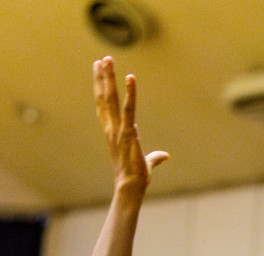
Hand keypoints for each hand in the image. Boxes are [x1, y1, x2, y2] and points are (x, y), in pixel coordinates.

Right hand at [94, 56, 167, 191]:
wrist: (131, 188)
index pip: (103, 105)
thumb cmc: (136, 177)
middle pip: (104, 98)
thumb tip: (165, 157)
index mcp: (112, 132)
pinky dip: (130, 92)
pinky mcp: (128, 132)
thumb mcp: (146, 163)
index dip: (100, 88)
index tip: (98, 72)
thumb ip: (154, 157)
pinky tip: (130, 77)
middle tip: (101, 59)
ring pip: (110, 99)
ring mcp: (117, 130)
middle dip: (102, 78)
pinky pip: (129, 108)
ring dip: (109, 78)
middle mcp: (111, 128)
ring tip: (107, 60)